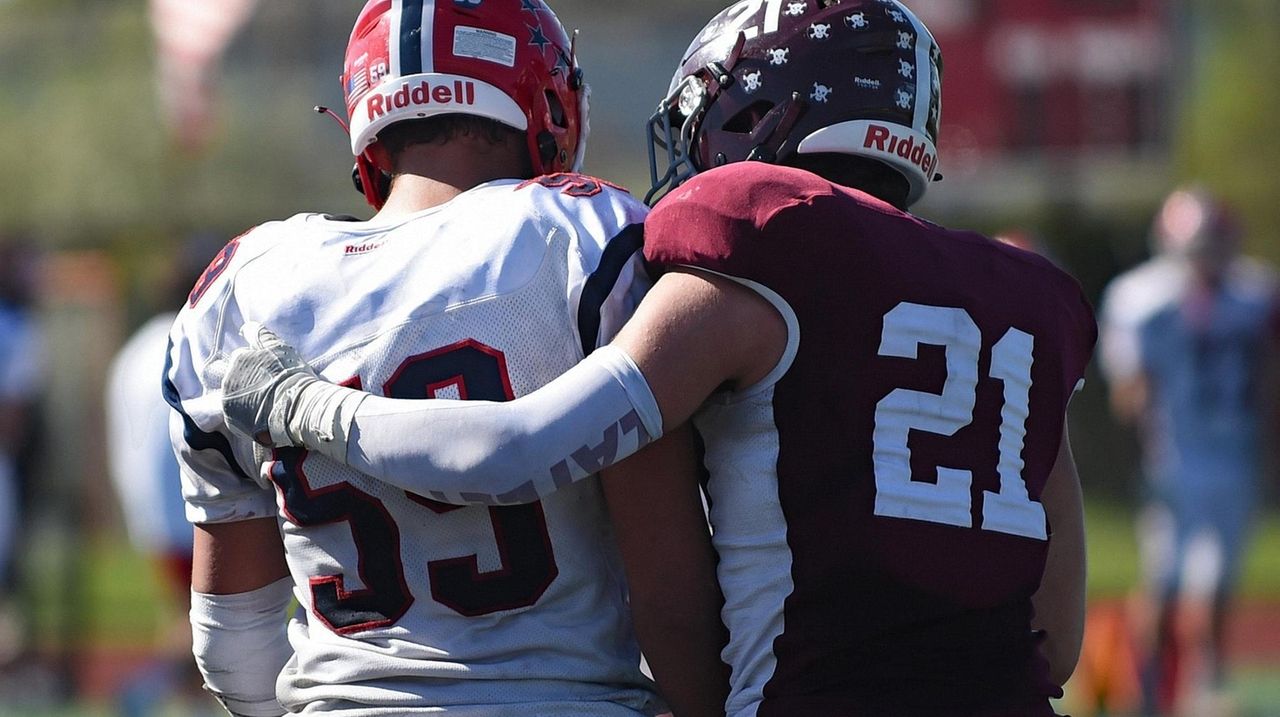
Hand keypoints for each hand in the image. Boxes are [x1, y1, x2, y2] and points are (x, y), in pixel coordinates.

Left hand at [222, 322, 319, 445]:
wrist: (298, 409)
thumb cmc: (292, 376)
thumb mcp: (279, 347)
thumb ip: (259, 334)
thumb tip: (245, 327)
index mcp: (239, 358)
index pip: (245, 357)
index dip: (259, 365)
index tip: (273, 373)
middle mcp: (228, 377)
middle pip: (239, 377)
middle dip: (252, 381)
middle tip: (273, 389)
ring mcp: (228, 399)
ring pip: (237, 396)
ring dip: (249, 398)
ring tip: (270, 404)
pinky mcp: (231, 419)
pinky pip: (237, 415)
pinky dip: (247, 416)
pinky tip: (264, 416)